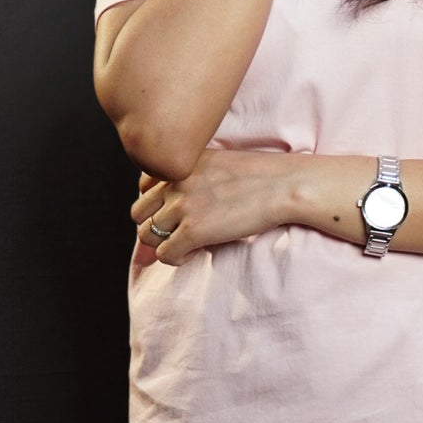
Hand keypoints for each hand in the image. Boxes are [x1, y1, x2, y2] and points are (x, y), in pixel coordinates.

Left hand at [131, 147, 296, 265]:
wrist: (283, 185)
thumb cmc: (262, 176)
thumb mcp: (219, 163)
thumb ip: (195, 177)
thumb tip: (186, 206)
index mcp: (181, 164)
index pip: (144, 186)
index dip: (157, 204)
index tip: (178, 213)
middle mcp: (175, 182)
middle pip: (139, 212)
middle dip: (156, 226)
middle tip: (180, 233)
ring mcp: (182, 206)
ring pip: (146, 235)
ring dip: (164, 244)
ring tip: (188, 245)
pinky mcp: (194, 230)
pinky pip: (164, 253)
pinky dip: (175, 258)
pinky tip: (194, 253)